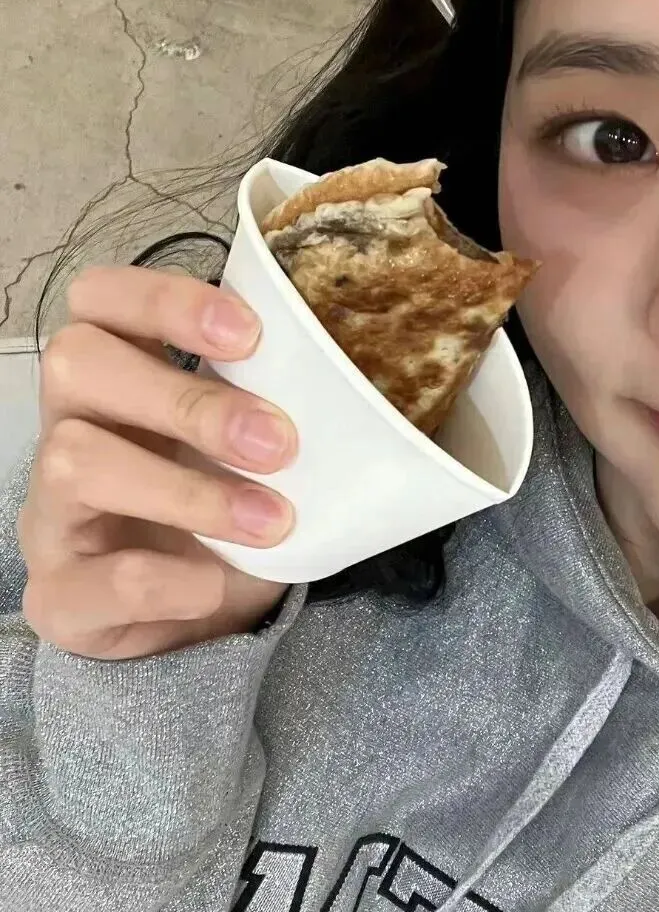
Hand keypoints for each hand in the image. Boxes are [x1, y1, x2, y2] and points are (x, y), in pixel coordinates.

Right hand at [18, 266, 297, 658]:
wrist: (193, 613)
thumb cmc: (226, 498)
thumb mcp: (247, 439)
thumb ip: (273, 399)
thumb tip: (352, 380)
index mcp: (119, 374)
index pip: (101, 298)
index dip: (165, 301)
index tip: (252, 334)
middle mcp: (71, 427)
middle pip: (76, 364)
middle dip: (188, 401)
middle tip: (279, 443)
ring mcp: (53, 511)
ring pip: (74, 463)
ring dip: (189, 492)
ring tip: (271, 520)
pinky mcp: (59, 594)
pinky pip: (89, 579)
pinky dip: (165, 580)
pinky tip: (214, 586)